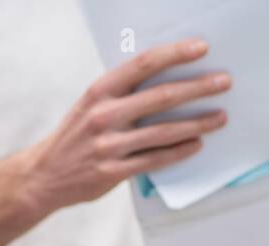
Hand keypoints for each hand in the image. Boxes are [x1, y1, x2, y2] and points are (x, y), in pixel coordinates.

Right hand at [22, 39, 229, 211]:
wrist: (44, 175)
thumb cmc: (75, 135)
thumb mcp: (91, 104)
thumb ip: (122, 93)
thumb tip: (165, 78)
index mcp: (100, 91)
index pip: (143, 65)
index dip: (174, 55)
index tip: (201, 48)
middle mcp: (104, 115)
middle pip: (161, 97)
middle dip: (197, 88)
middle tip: (223, 82)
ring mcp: (109, 145)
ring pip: (163, 132)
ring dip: (197, 123)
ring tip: (220, 118)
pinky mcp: (113, 172)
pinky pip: (154, 159)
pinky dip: (179, 152)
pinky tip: (196, 144)